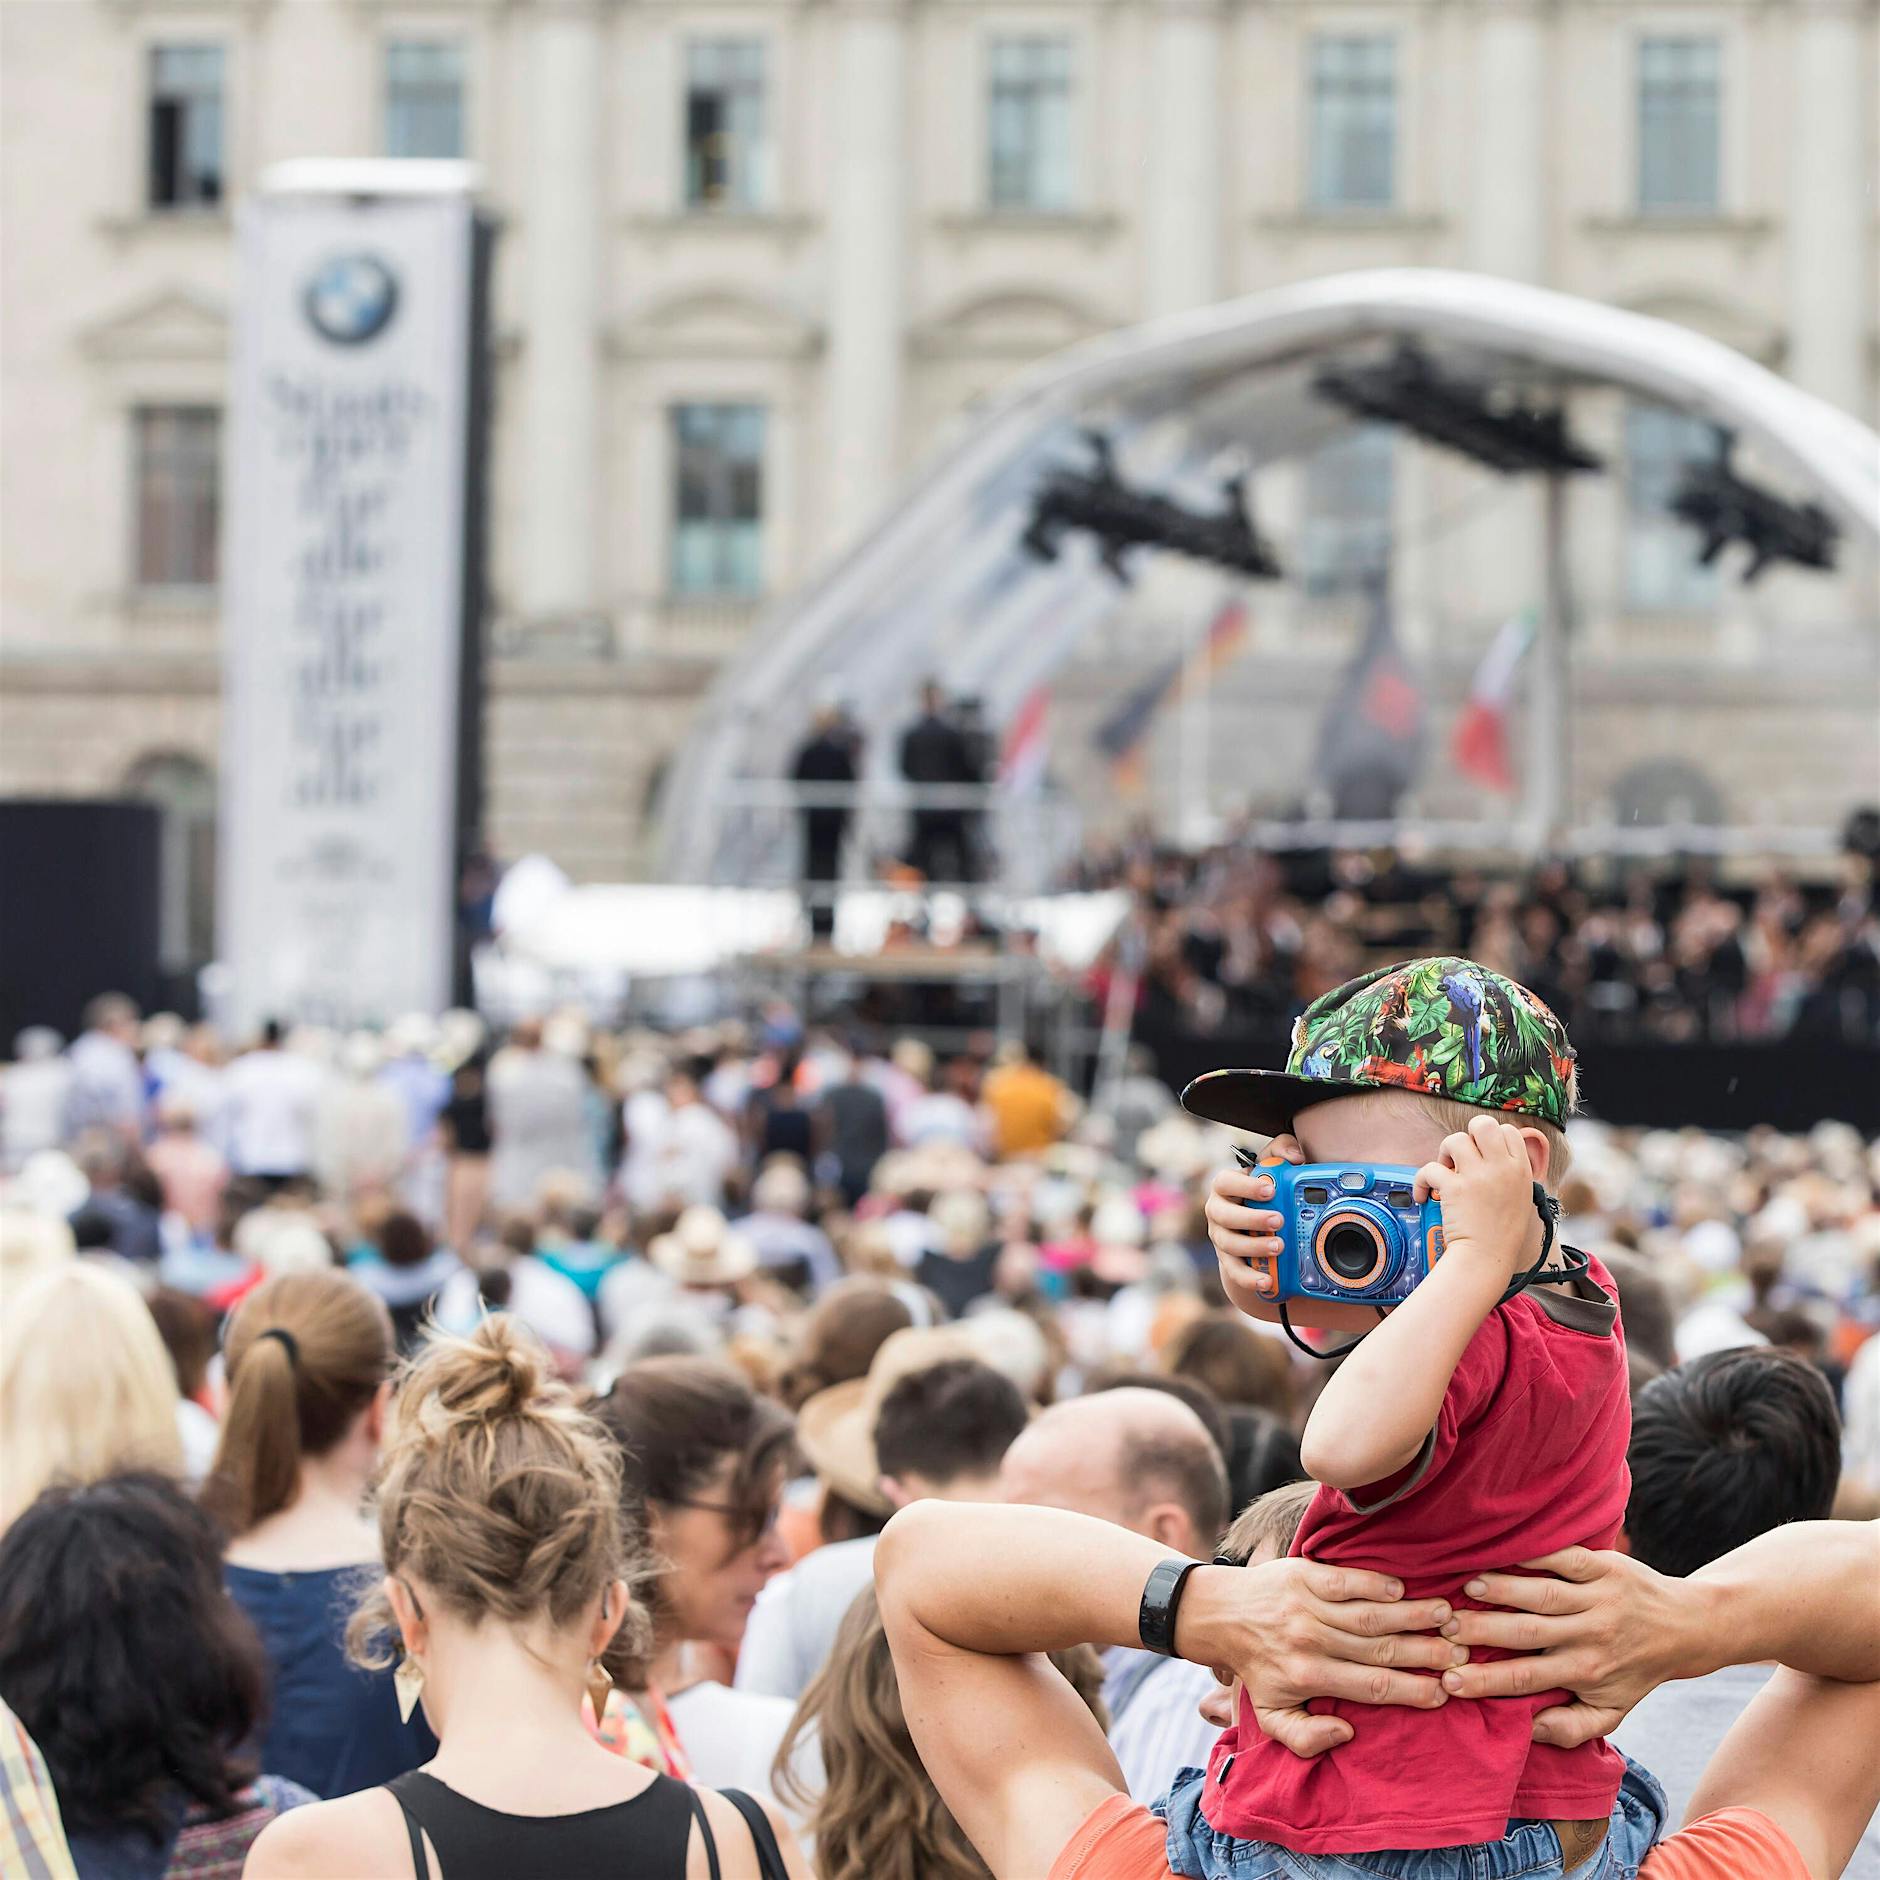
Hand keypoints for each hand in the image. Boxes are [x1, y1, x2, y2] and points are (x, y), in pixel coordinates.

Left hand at [1174, 1557, 1464, 1757]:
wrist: (1221, 1614)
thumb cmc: (1256, 1667)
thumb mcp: (1271, 1714)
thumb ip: (1305, 1738)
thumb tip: (1346, 1735)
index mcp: (1308, 1677)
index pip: (1370, 1687)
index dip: (1410, 1690)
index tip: (1443, 1693)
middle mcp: (1311, 1641)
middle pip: (1379, 1649)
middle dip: (1424, 1652)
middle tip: (1461, 1652)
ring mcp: (1308, 1605)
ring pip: (1369, 1614)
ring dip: (1411, 1614)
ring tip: (1447, 1615)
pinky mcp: (1304, 1574)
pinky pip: (1346, 1579)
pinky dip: (1375, 1582)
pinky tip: (1403, 1587)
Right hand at [1203, 1133, 1304, 1267]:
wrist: (1254, 1224)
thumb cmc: (1262, 1192)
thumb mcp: (1270, 1166)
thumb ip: (1282, 1149)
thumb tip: (1295, 1157)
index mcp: (1225, 1187)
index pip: (1225, 1182)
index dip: (1245, 1185)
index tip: (1270, 1189)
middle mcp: (1218, 1211)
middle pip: (1225, 1215)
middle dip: (1252, 1219)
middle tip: (1279, 1220)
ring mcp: (1221, 1237)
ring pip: (1229, 1244)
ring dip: (1254, 1246)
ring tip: (1278, 1247)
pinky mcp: (1228, 1260)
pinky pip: (1234, 1272)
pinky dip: (1250, 1278)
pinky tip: (1267, 1280)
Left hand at [1412, 1114, 1536, 1281]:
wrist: (1487, 1260)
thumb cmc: (1501, 1234)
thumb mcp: (1521, 1198)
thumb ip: (1511, 1174)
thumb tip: (1492, 1154)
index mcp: (1521, 1170)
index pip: (1508, 1131)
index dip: (1491, 1138)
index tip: (1482, 1154)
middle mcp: (1502, 1168)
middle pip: (1483, 1123)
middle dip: (1468, 1134)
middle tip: (1462, 1155)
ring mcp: (1479, 1176)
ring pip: (1454, 1139)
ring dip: (1444, 1154)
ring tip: (1445, 1173)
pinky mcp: (1455, 1187)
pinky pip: (1430, 1168)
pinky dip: (1421, 1181)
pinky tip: (1425, 1194)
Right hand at [1437, 1547, 1691, 1746]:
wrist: (1686, 1628)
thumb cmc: (1636, 1670)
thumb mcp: (1611, 1711)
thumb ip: (1571, 1728)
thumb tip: (1529, 1729)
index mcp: (1585, 1672)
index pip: (1527, 1679)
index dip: (1486, 1682)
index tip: (1449, 1681)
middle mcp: (1590, 1636)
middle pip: (1528, 1633)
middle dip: (1483, 1629)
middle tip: (1444, 1626)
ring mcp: (1597, 1599)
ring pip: (1544, 1593)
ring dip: (1504, 1588)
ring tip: (1466, 1586)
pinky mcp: (1603, 1567)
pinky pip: (1566, 1558)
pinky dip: (1535, 1554)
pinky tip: (1502, 1551)